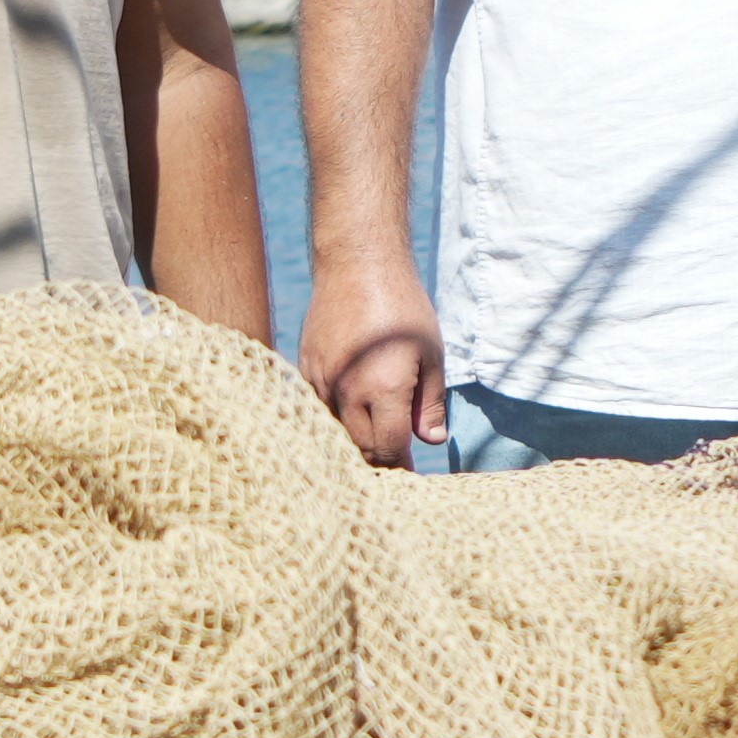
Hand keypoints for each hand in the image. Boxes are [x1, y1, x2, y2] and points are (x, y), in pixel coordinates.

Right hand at [301, 237, 443, 468]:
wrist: (358, 265)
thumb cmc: (403, 309)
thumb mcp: (431, 355)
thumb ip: (430, 403)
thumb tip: (432, 440)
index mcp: (383, 391)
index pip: (388, 450)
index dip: (401, 466)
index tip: (411, 473)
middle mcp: (347, 392)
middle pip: (359, 448)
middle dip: (379, 460)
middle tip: (395, 461)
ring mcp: (322, 381)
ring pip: (335, 431)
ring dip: (355, 440)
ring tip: (374, 439)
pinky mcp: (306, 368)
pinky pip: (319, 407)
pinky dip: (336, 417)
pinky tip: (352, 410)